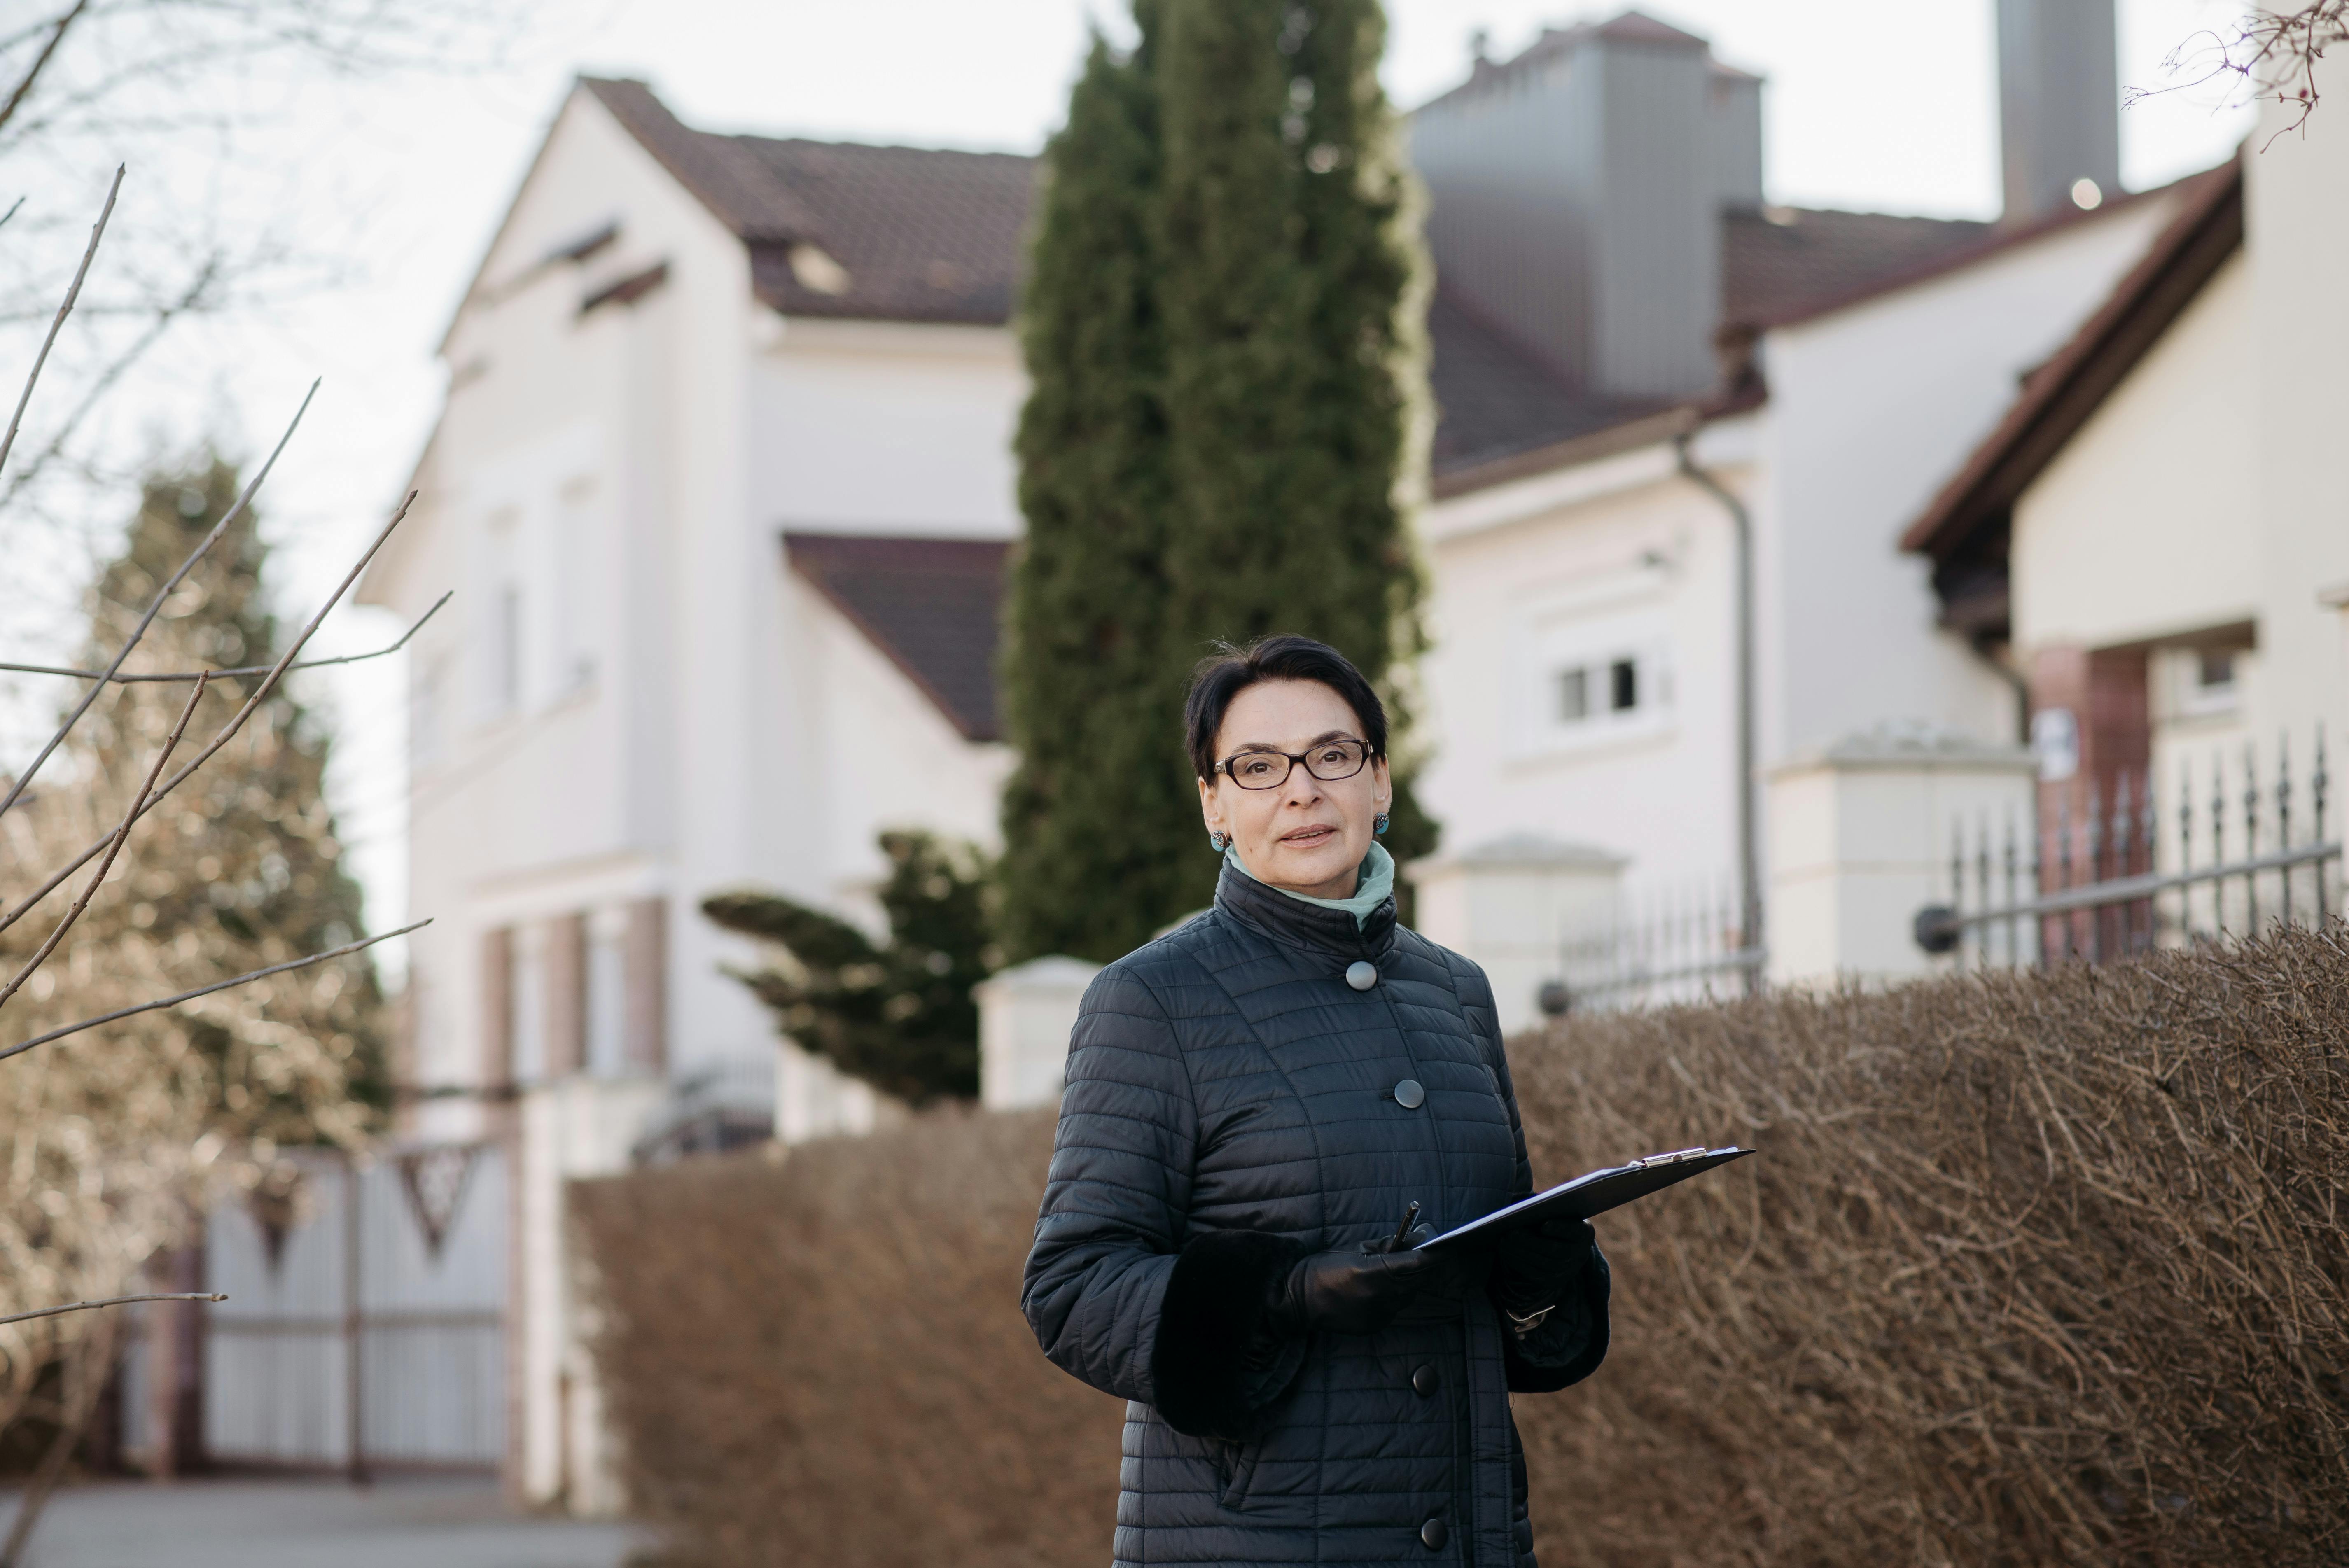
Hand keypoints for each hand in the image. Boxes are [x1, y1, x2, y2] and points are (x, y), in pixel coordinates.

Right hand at [1265, 1225, 1477, 1335]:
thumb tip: (1415, 1238)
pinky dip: (1394, 1296)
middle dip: (1422, 1266)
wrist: (1297, 1302)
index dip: (1434, 1254)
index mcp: (1374, 1273)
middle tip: (1419, 1253)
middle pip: (1418, 1280)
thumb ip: (1387, 1245)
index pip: (1416, 1263)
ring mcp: (1380, 1314)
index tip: (1444, 1246)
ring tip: (1393, 1271)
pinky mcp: (1376, 1326)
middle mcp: (1381, 1296)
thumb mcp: (1353, 1249)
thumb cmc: (1322, 1269)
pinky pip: (1395, 1308)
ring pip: (1408, 1295)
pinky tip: (1378, 1289)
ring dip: (1408, 1282)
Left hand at [1489, 1216, 1596, 1318]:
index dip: (1560, 1229)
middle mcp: (1581, 1254)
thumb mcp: (1554, 1212)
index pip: (1575, 1231)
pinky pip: (1536, 1274)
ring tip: (1504, 1241)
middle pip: (1557, 1250)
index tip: (1544, 1225)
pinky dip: (1519, 1263)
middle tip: (1511, 1232)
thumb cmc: (1553, 1219)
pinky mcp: (1554, 1281)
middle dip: (1531, 1242)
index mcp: (1585, 1232)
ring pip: (1544, 1264)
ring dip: (1522, 1252)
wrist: (1559, 1243)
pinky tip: (1506, 1253)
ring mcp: (1569, 1270)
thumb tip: (1522, 1211)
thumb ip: (1544, 1210)